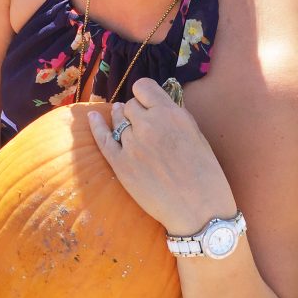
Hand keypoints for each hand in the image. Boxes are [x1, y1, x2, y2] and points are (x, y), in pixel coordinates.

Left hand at [87, 77, 236, 234]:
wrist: (199, 210)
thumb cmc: (205, 174)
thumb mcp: (196, 135)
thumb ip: (174, 117)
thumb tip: (157, 106)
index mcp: (171, 114)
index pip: (144, 87)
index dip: (144, 95)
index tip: (147, 103)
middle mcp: (149, 124)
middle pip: (130, 106)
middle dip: (136, 113)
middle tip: (145, 126)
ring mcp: (132, 144)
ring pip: (118, 121)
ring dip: (122, 121)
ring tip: (125, 123)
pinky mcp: (121, 164)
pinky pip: (103, 139)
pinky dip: (96, 126)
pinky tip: (93, 117)